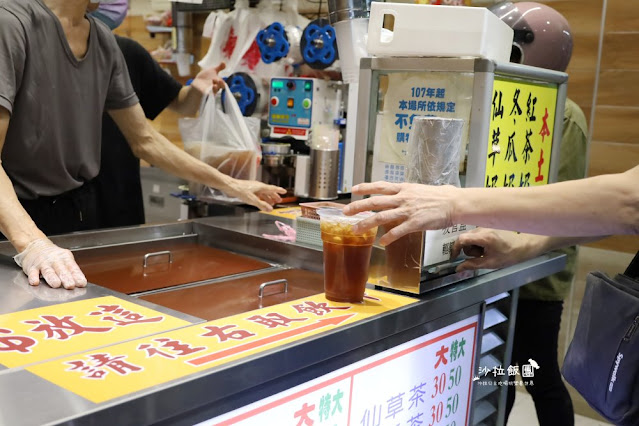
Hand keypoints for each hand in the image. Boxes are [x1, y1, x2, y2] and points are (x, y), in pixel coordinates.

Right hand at [13, 239, 86, 289]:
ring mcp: (43, 264)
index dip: (77, 276)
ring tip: (56, 284)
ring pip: (48, 271)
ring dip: (52, 278)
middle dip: (66, 278)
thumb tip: (81, 284)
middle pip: (61, 270)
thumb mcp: (66, 260)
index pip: (73, 268)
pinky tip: (35, 282)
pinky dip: (33, 277)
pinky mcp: (32, 267)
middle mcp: (55, 260)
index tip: (81, 283)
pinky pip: (32, 272)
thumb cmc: (53, 257)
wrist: (35, 246)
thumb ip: (72, 271)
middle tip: (70, 286)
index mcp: (65, 259)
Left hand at [191, 62, 225, 94]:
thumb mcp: (213, 70)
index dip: (222, 83)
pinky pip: (206, 95)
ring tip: (213, 86)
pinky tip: (205, 91)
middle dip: (217, 85)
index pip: (222, 84)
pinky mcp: (204, 94)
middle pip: (218, 88)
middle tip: (214, 80)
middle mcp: (215, 88)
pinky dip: (206, 93)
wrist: (198, 83)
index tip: (220, 80)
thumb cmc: (206, 77)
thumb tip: (224, 62)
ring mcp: (210, 92)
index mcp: (218, 83)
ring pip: (213, 92)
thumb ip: (219, 67)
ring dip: (213, 89)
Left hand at [223, 179, 285, 211]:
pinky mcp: (249, 190)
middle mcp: (259, 186)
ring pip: (264, 193)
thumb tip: (270, 209)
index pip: (273, 189)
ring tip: (271, 203)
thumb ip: (262, 205)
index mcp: (261, 187)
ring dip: (268, 198)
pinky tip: (261, 201)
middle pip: (269, 191)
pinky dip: (262, 198)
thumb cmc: (241, 191)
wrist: (231, 186)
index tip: (284, 192)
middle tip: (279, 201)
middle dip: (274, 196)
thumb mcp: (252, 199)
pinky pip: (259, 194)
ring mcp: (254, 187)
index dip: (279, 190)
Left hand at [343, 182, 458, 245]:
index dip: (365, 187)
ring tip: (355, 230)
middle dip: (358, 206)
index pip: (380, 186)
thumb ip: (406, 193)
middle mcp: (402, 198)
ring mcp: (407, 210)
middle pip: (375, 202)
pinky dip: (388, 237)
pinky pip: (398, 231)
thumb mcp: (419, 190)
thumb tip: (398, 195)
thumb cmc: (440, 197)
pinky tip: (381, 242)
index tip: (353, 190)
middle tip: (345, 211)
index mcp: (403, 189)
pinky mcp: (415, 223)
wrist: (454, 203)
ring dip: (366, 223)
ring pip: (382, 216)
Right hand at [451, 228, 538, 271]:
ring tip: (486, 252)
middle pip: (465, 239)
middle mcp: (482, 228)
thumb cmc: (510, 255)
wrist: (524, 245)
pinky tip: (488, 248)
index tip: (454, 257)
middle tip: (480, 257)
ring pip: (470, 237)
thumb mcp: (490, 263)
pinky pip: (476, 235)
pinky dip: (479, 243)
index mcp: (483, 237)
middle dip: (469, 250)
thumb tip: (458, 269)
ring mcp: (485, 226)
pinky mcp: (488, 227)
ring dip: (475, 247)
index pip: (462, 239)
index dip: (455, 248)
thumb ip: (472, 265)